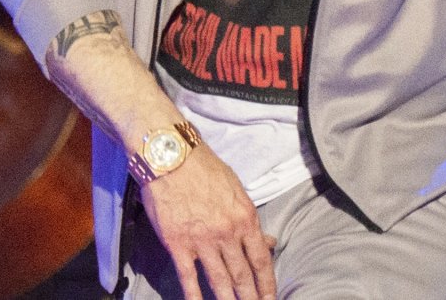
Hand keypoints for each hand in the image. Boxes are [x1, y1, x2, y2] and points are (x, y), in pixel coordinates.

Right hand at [139, 145, 277, 299]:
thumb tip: (268, 242)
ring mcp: (202, 241)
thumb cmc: (207, 171)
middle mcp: (227, 233)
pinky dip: (194, 294)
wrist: (174, 159)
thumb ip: (250, 221)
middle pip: (242, 273)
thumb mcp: (237, 192)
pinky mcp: (178, 244)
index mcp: (245, 218)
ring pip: (219, 279)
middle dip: (251, 296)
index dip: (267, 282)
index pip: (260, 258)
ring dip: (228, 299)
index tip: (271, 297)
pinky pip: (188, 276)